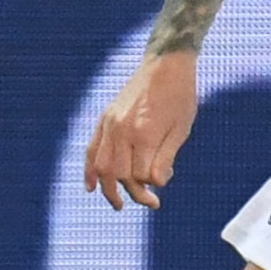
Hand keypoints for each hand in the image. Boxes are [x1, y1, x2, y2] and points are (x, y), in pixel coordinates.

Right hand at [83, 47, 200, 210]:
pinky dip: (90, 170)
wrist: (166, 64)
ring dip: (108, 188)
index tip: (163, 187)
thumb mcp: (181, 129)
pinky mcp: (105, 118)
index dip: (152, 187)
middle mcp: (122, 129)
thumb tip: (155, 184)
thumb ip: (165, 158)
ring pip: (101, 166)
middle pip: (120, 174)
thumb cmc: (180, 97)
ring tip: (118, 204)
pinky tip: (91, 186)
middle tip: (150, 203)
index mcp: (144, 132)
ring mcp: (110, 123)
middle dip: (133, 193)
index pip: (141, 175)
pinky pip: (92, 149)